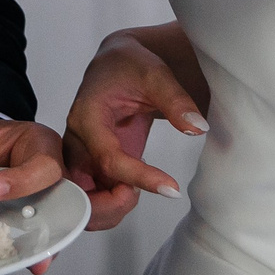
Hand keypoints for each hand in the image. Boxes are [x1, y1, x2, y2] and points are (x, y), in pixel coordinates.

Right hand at [62, 32, 207, 232]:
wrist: (117, 64)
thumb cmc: (129, 65)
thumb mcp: (155, 74)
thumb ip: (176, 101)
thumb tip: (197, 128)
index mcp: (87, 116)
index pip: (107, 157)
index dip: (138, 177)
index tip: (171, 188)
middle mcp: (77, 140)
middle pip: (77, 190)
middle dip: (106, 206)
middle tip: (139, 198)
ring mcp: (82, 155)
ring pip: (81, 201)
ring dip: (108, 210)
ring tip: (139, 193)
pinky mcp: (91, 164)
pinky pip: (92, 197)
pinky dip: (110, 205)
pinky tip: (133, 192)